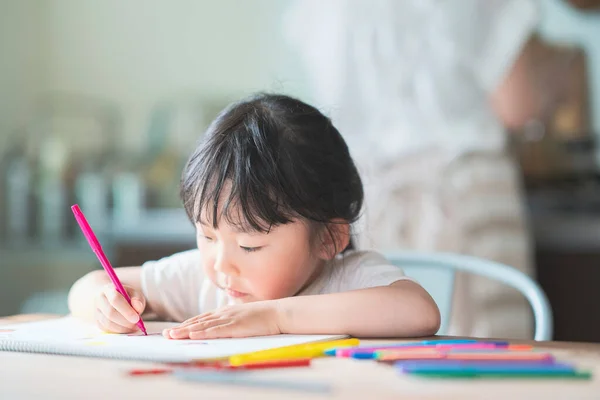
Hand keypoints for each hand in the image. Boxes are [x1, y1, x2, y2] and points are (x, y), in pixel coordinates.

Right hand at [95, 284, 145, 333]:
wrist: (114, 299)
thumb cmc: (126, 296)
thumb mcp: (135, 294)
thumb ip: (138, 299)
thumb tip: (138, 308)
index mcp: (108, 289)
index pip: (115, 299)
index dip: (126, 310)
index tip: (136, 318)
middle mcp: (99, 299)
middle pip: (110, 313)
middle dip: (125, 321)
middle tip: (137, 325)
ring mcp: (96, 311)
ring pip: (107, 323)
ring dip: (123, 328)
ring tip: (134, 327)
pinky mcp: (97, 321)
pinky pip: (106, 329)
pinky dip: (118, 331)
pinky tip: (127, 328)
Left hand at [163, 301, 281, 339]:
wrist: (278, 313)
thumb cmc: (263, 317)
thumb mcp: (243, 318)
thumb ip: (232, 321)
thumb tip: (223, 328)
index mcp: (225, 312)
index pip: (202, 319)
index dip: (187, 324)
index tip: (174, 330)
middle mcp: (224, 313)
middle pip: (198, 321)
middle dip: (181, 328)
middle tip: (166, 334)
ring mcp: (229, 319)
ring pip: (203, 325)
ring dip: (186, 331)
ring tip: (173, 335)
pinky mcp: (236, 325)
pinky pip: (216, 330)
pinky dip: (203, 332)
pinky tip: (193, 334)